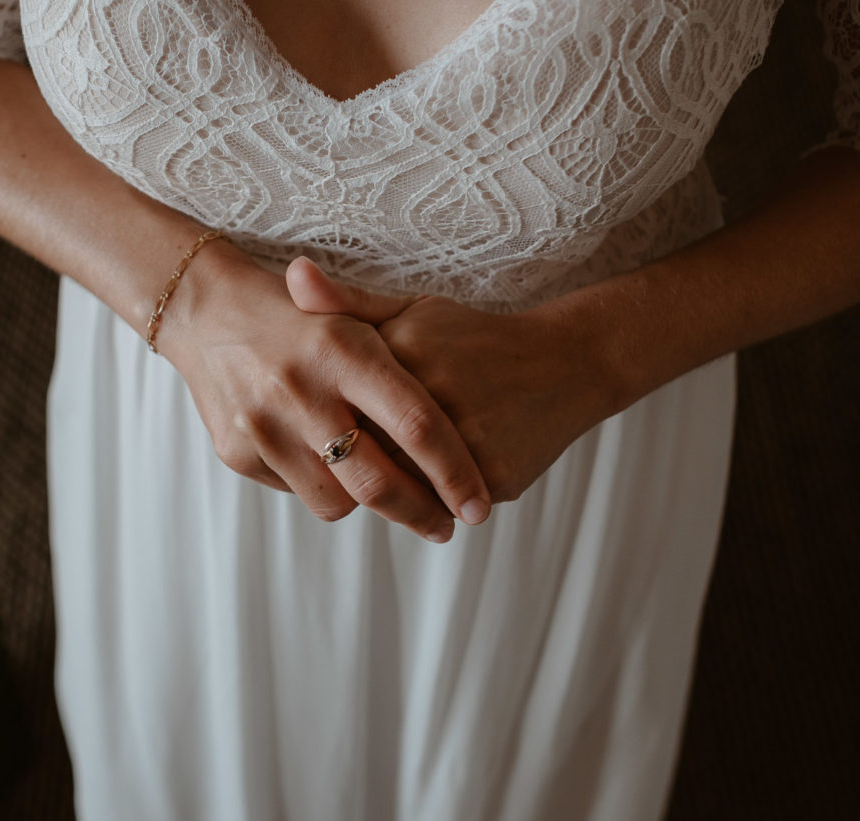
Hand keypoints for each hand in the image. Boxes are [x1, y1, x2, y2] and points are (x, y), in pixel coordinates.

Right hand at [158, 244, 492, 540]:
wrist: (204, 309)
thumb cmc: (299, 317)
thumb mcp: (353, 313)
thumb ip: (409, 355)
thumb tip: (460, 413)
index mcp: (341, 350)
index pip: (415, 425)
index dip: (453, 473)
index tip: (478, 505)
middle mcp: (300, 390)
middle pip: (377, 480)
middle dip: (420, 513)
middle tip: (447, 525)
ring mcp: (262, 425)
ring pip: (337, 500)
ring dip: (366, 498)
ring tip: (383, 481)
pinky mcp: (236, 452)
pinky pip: (297, 492)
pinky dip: (320, 483)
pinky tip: (326, 458)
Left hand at [286, 257, 624, 502]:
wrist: (566, 363)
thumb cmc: (474, 338)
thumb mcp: (414, 311)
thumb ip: (348, 303)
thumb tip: (293, 274)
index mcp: (401, 357)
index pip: (335, 411)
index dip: (327, 428)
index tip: (328, 429)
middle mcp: (431, 399)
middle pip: (363, 457)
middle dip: (353, 467)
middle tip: (355, 464)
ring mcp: (464, 443)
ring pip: (402, 491)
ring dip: (390, 495)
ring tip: (393, 480)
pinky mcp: (493, 478)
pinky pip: (442, 507)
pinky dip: (429, 506)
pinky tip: (428, 494)